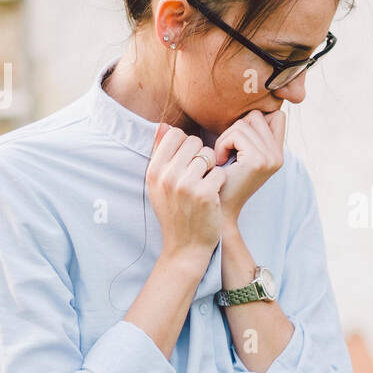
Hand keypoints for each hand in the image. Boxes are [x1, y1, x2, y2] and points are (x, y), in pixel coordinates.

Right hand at [148, 122, 227, 260]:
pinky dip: (219, 182)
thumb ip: (161, 154)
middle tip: (200, 173)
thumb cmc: (175, 212)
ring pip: (208, 155)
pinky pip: (219, 172)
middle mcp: (166, 176)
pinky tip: (212, 195)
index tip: (189, 160)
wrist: (185, 247)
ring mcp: (185, 185)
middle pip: (194, 142)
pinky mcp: (204, 194)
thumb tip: (164, 125)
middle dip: (201, 154)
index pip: (174, 134)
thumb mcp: (159, 185)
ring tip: (205, 184)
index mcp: (153, 171)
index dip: (186, 144)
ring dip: (211, 168)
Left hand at [213, 110, 285, 224]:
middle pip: (257, 116)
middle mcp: (279, 155)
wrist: (219, 209)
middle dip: (236, 128)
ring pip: (244, 123)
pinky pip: (235, 134)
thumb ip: (251, 134)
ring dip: (226, 138)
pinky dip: (222, 144)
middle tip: (227, 151)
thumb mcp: (242, 154)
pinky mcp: (257, 160)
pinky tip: (220, 161)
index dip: (254, 121)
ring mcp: (271, 158)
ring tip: (223, 157)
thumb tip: (252, 108)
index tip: (239, 141)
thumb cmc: (223, 179)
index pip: (277, 115)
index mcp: (278, 153)